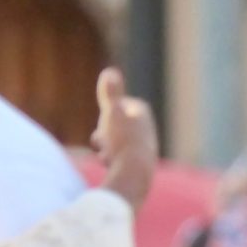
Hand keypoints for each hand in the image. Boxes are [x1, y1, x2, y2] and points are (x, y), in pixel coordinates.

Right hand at [92, 68, 158, 210]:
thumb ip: (110, 93)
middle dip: (104, 132)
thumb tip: (110, 71)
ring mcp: (144, 148)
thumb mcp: (113, 113)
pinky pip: (118, 158)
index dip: (106, 115)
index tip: (106, 124)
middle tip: (101, 141)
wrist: (135, 176)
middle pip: (113, 124)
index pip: (116, 105)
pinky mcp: (140, 165)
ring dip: (105, 147)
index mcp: (142, 112)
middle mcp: (146, 129)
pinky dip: (110, 160)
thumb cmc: (122, 142)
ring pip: (114, 141)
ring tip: (106, 156)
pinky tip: (109, 166)